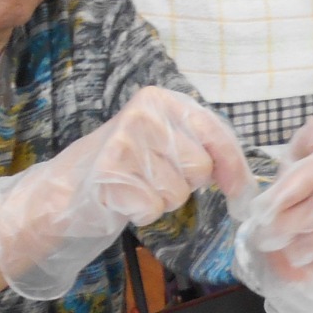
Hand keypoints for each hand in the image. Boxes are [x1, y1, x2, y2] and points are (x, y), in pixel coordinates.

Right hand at [0, 87, 248, 299]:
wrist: (66, 189)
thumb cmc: (126, 167)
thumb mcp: (166, 143)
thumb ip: (204, 149)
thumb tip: (246, 184)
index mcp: (163, 100)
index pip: (217, 134)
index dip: (233, 167)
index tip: (238, 191)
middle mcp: (145, 113)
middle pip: (200, 169)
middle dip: (184, 184)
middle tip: (153, 177)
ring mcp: (125, 140)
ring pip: (177, 193)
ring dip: (161, 200)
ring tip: (135, 186)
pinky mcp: (109, 171)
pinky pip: (153, 208)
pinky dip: (141, 213)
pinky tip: (122, 198)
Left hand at [232, 115, 312, 312]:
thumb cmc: (304, 197)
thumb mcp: (297, 165)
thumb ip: (306, 142)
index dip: (288, 189)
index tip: (263, 207)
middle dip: (286, 222)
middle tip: (266, 233)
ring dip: (295, 246)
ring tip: (288, 245)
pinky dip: (312, 264)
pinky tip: (310, 258)